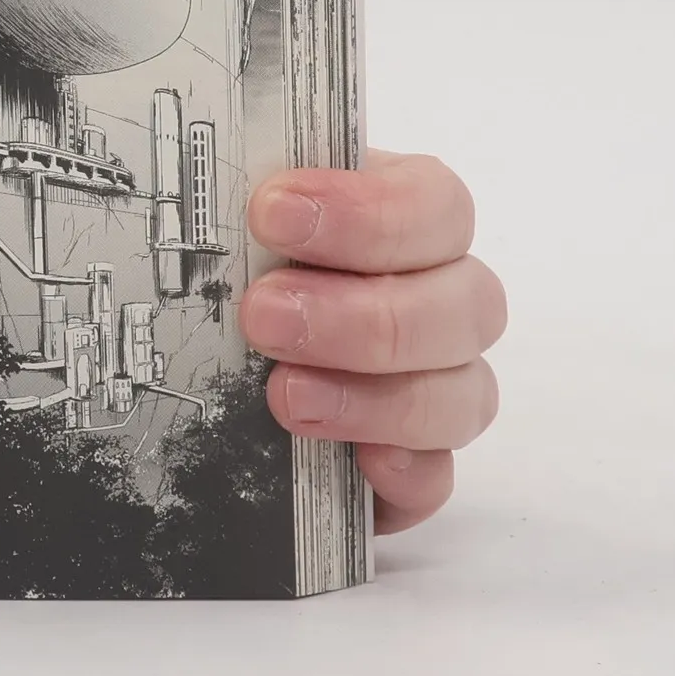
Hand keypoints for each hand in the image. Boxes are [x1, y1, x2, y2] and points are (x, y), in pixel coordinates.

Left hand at [242, 152, 504, 533]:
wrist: (210, 339)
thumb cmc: (243, 259)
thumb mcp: (241, 219)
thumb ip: (243, 206)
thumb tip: (216, 199)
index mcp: (407, 218)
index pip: (434, 204)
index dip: (366, 212)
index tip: (272, 213)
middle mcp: (440, 299)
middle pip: (464, 306)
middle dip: (360, 314)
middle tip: (263, 314)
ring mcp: (437, 383)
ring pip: (460, 395)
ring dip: (374, 398)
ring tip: (283, 393)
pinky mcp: (411, 460)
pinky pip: (435, 477)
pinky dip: (407, 473)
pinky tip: (362, 462)